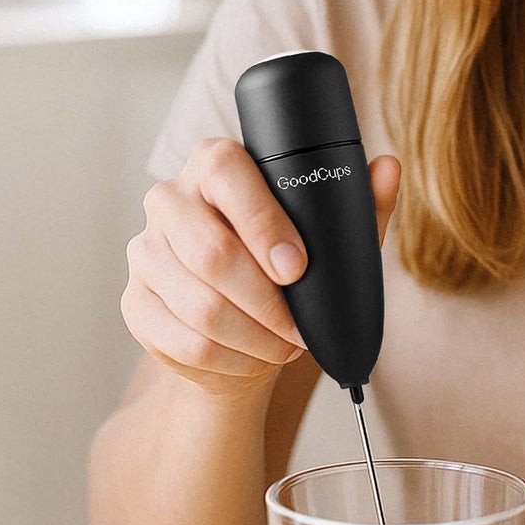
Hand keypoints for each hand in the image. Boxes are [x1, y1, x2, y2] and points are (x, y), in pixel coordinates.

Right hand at [122, 137, 399, 401]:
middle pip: (209, 251)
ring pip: (199, 305)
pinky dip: (230, 359)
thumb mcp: (328, 236)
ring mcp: (145, 252)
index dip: (264, 223)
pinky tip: (253, 357)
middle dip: (266, 300)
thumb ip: (358, 201)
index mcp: (213, 164)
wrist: (241, 330)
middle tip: (298, 326)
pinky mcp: (136, 303)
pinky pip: (184, 340)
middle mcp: (169, 200)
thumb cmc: (286, 269)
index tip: (297, 267)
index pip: (225, 172)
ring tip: (284, 345)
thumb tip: (388, 168)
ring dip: (254, 337)